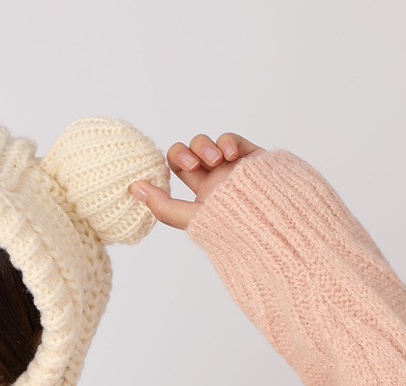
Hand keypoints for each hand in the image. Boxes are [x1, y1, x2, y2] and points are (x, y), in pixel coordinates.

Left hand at [131, 133, 262, 229]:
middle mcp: (216, 178)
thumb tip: (134, 188)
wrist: (271, 222)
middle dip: (185, 152)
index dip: (172, 160)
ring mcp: (233, 165)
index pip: (178, 167)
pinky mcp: (251, 156)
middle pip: (189, 151)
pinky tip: (229, 154)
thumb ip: (162, 206)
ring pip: (207, 143)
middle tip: (192, 164)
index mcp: (202, 193)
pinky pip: (231, 139)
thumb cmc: (232, 226)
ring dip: (205, 148)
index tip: (175, 168)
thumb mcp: (191, 219)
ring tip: (214, 161)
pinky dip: (226, 142)